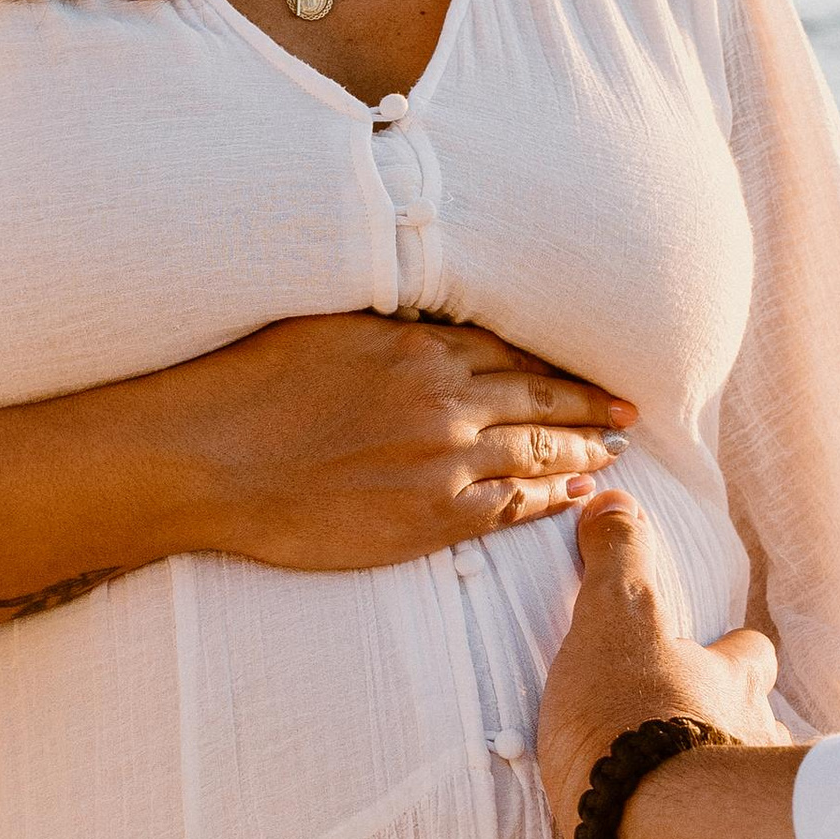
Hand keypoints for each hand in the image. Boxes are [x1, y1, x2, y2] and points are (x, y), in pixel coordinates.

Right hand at [175, 314, 636, 574]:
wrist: (211, 457)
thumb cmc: (249, 385)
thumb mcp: (325, 326)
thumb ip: (385, 326)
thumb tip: (421, 323)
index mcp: (418, 344)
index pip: (509, 351)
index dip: (554, 361)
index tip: (585, 365)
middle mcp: (444, 398)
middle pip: (539, 397)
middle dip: (588, 403)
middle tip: (628, 410)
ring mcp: (443, 459)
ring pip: (537, 450)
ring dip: (582, 450)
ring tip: (614, 453)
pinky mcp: (431, 516)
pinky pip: (512, 506)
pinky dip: (552, 498)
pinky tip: (577, 495)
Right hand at [534, 492, 789, 838]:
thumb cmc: (633, 721)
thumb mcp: (614, 622)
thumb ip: (617, 562)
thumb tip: (616, 499)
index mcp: (729, 680)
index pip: (750, 652)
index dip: (734, 650)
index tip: (720, 648)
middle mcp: (752, 740)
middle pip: (756, 727)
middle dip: (729, 729)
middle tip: (688, 737)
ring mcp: (743, 811)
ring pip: (743, 793)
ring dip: (715, 796)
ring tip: (672, 809)